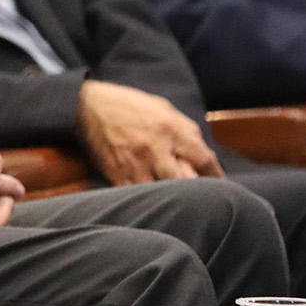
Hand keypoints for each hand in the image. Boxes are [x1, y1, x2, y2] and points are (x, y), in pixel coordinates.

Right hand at [77, 80, 222, 185]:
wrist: (86, 106)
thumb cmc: (128, 106)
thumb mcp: (163, 108)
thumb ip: (185, 130)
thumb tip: (203, 155)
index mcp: (168, 128)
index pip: (204, 158)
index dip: (216, 175)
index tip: (219, 184)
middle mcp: (153, 148)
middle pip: (186, 182)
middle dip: (197, 189)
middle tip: (203, 196)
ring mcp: (134, 164)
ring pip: (163, 193)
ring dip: (173, 196)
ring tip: (179, 199)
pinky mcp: (117, 175)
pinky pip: (140, 195)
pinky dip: (149, 197)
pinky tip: (153, 197)